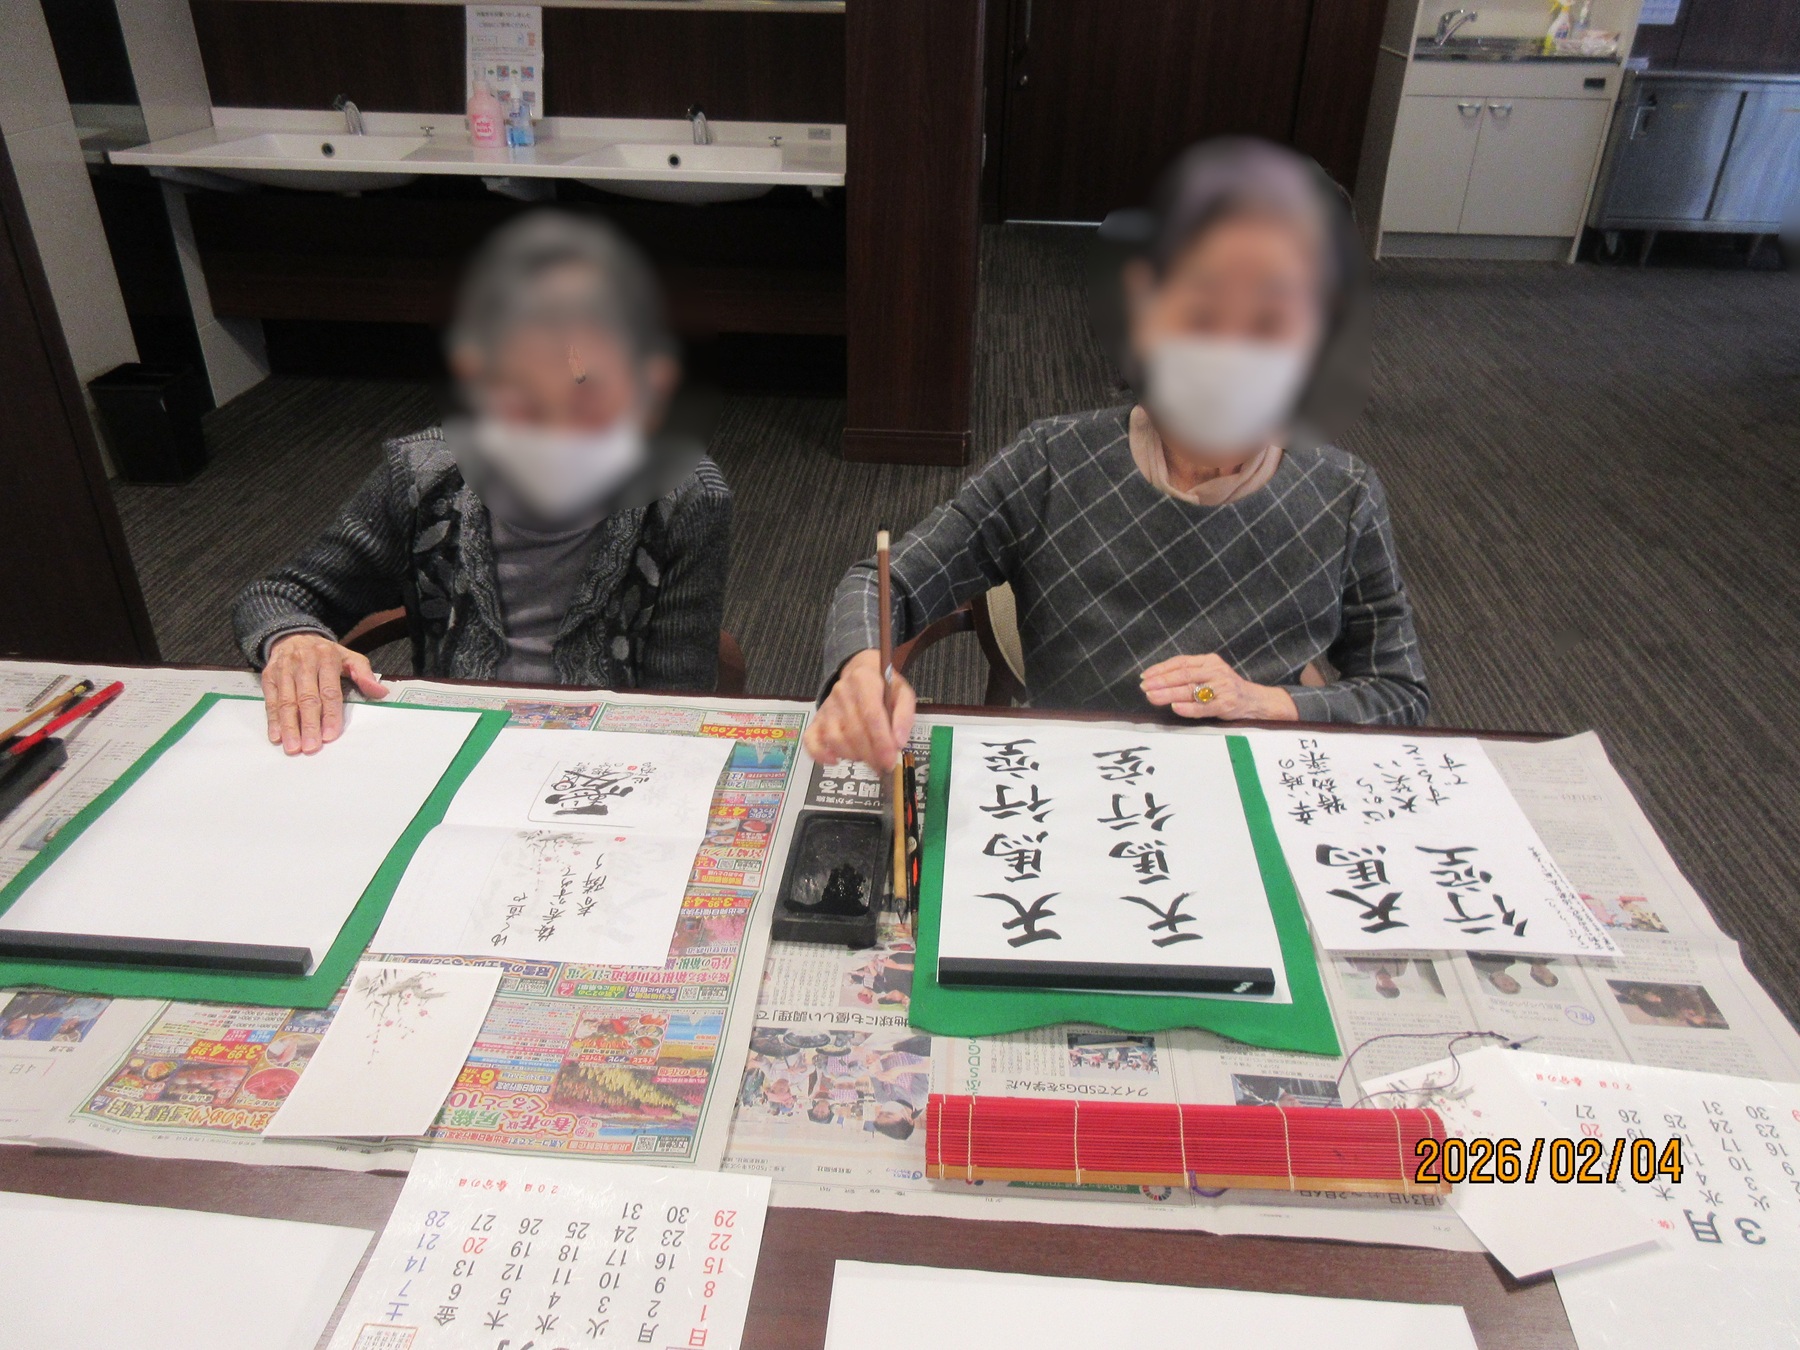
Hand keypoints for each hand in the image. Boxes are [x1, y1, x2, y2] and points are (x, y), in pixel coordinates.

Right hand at [262, 633, 389, 754]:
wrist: (293, 635)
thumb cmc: (325, 653)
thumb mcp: (349, 657)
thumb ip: (364, 674)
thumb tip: (381, 692)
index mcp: (326, 659)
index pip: (330, 691)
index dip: (330, 714)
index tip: (331, 735)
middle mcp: (303, 663)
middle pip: (307, 698)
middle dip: (309, 724)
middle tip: (311, 747)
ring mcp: (284, 670)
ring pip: (286, 701)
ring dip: (289, 726)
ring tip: (293, 747)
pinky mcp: (268, 676)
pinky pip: (270, 700)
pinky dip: (273, 720)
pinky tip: (276, 736)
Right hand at [802, 648, 916, 770]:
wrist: (859, 672)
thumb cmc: (884, 687)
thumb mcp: (903, 694)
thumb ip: (904, 716)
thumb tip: (898, 743)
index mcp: (864, 680)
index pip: (871, 715)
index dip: (881, 742)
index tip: (889, 761)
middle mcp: (841, 692)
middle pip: (853, 730)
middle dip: (870, 755)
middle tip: (883, 766)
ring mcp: (826, 707)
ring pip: (834, 738)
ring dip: (852, 756)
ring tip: (867, 759)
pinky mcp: (816, 719)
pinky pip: (810, 739)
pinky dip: (820, 754)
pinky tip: (835, 761)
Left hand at [1140, 653, 1297, 721]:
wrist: (1255, 700)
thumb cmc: (1226, 688)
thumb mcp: (1210, 675)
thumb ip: (1190, 676)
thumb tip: (1157, 682)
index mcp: (1209, 661)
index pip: (1181, 662)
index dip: (1161, 669)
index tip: (1145, 676)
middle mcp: (1216, 671)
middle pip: (1184, 675)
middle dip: (1161, 681)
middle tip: (1144, 687)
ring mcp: (1222, 687)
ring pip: (1191, 689)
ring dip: (1169, 693)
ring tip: (1152, 697)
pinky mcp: (1227, 704)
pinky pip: (1204, 706)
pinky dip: (1189, 708)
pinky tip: (1176, 708)